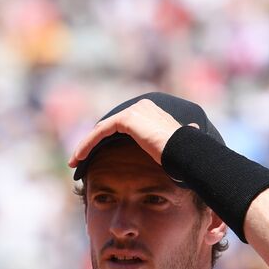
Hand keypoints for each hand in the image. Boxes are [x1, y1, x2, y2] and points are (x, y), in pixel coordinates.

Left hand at [68, 99, 193, 168]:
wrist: (185, 152)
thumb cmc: (182, 154)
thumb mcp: (176, 144)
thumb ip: (176, 137)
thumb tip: (193, 128)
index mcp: (151, 112)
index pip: (121, 126)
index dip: (105, 141)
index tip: (95, 157)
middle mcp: (141, 107)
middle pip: (109, 126)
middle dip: (92, 143)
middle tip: (79, 159)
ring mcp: (134, 111)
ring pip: (102, 129)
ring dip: (85, 145)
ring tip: (74, 161)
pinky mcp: (127, 119)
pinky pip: (101, 132)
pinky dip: (87, 144)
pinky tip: (79, 158)